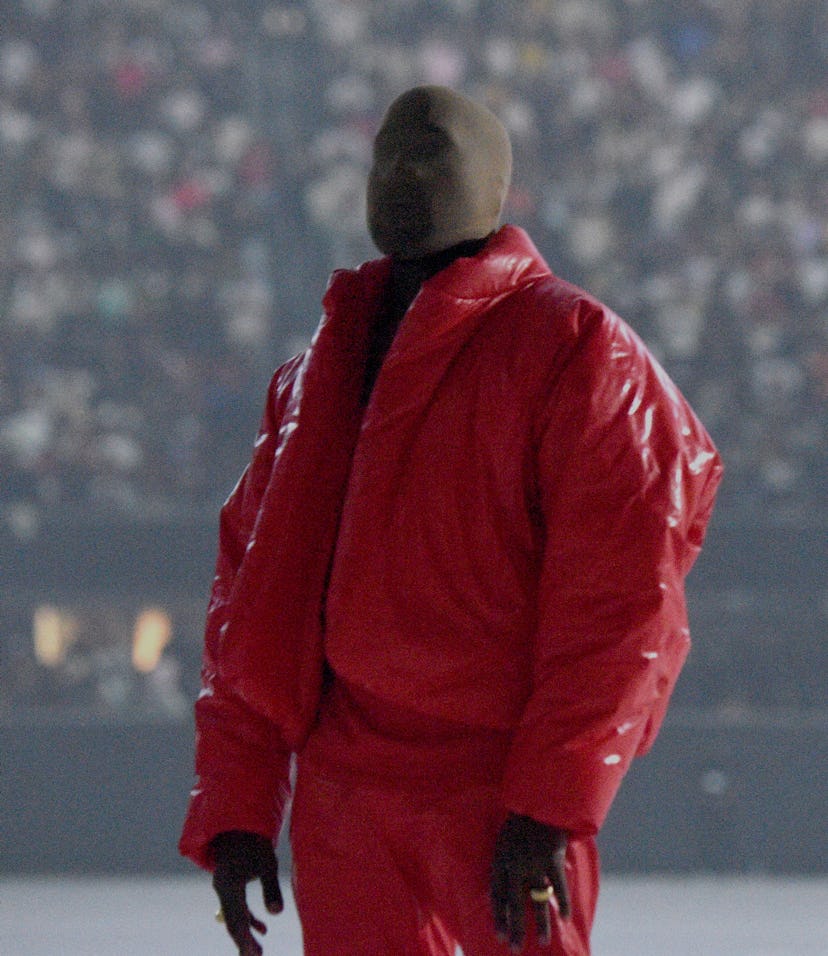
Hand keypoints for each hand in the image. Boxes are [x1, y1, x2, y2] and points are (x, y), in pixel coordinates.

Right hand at [211, 830, 282, 955]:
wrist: (240, 823)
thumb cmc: (255, 841)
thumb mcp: (267, 863)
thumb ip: (271, 888)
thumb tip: (277, 913)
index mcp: (228, 885)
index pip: (236, 920)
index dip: (245, 940)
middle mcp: (222, 889)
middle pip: (232, 922)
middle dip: (244, 942)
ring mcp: (224, 887)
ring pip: (234, 916)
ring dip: (246, 932)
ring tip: (259, 952)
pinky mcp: (229, 884)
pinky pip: (236, 907)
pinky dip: (247, 918)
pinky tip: (262, 928)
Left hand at [490, 813, 569, 950]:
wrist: (537, 797)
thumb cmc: (520, 817)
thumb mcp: (504, 838)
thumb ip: (502, 862)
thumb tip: (493, 888)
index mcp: (500, 858)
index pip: (496, 894)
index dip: (498, 916)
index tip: (499, 934)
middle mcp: (514, 864)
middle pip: (513, 903)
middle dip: (514, 928)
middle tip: (514, 949)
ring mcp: (532, 863)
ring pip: (536, 900)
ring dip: (540, 923)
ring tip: (542, 941)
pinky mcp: (551, 859)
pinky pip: (557, 887)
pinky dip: (562, 903)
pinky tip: (565, 918)